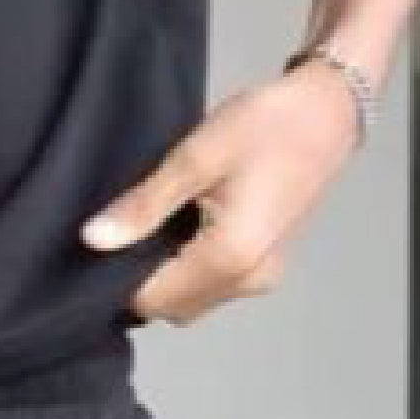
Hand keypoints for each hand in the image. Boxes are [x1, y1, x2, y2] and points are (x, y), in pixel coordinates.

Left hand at [80, 62, 362, 327]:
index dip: (118, 276)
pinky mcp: (267, 263)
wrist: (326, 111)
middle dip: (141, 277)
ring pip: (192, 298)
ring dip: (166, 273)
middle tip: (126, 225)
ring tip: (153, 220)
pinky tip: (180, 224)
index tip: (103, 238)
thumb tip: (93, 240)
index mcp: (230, 259)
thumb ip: (144, 205)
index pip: (150, 300)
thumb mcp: (195, 158)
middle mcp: (249, 281)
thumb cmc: (266, 126)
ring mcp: (263, 276)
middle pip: (171, 307)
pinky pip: (214, 283)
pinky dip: (189, 266)